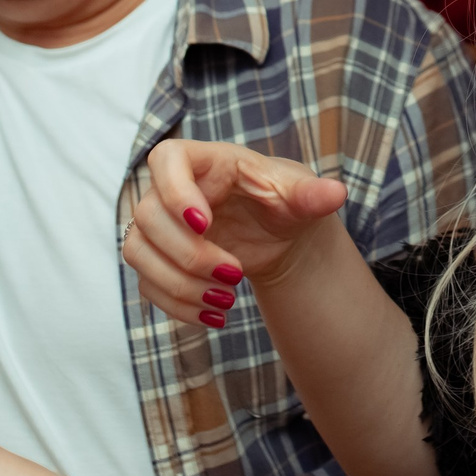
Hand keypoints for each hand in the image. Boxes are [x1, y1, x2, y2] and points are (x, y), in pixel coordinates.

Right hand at [123, 140, 348, 326]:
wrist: (278, 233)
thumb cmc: (284, 200)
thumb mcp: (299, 195)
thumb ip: (311, 194)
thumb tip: (336, 192)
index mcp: (204, 160)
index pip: (166, 158)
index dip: (174, 189)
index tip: (204, 222)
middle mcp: (171, 189)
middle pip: (148, 216)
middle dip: (190, 253)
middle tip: (235, 275)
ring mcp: (159, 225)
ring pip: (138, 251)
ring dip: (179, 283)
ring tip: (225, 301)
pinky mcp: (157, 258)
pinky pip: (147, 284)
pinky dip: (177, 306)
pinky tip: (213, 317)